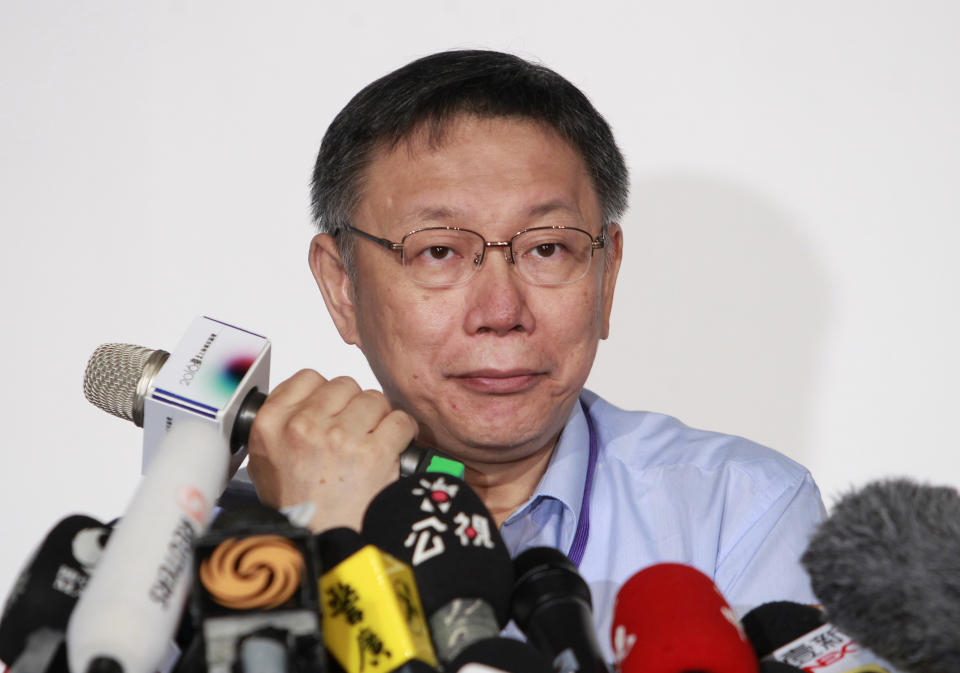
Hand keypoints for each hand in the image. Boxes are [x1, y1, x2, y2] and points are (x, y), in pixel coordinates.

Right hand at [246, 369, 418, 531]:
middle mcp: (304, 426)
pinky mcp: (374, 452)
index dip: (325, 392)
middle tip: (354, 431)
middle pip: (345, 386)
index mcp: (272, 424)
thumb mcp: (265, 463)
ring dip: (379, 418)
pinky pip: (400, 420)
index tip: (332, 408)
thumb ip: (279, 424)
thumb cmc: (297, 508)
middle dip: (354, 406)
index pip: (307, 378)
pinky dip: (402, 432)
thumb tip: (304, 399)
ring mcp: (340, 437)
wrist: (322, 544)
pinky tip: (393, 447)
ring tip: (372, 442)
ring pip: (374, 399)